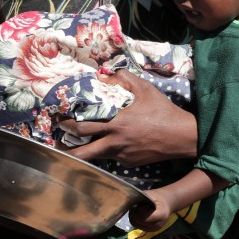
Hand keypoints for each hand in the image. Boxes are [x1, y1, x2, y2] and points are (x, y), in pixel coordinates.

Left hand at [58, 69, 197, 166]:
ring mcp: (121, 155)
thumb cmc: (162, 110)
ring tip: (71, 147)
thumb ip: (122, 78)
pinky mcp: (128, 163)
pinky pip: (111, 158)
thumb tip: (102, 75)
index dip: (65, 124)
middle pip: (81, 151)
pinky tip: (107, 144)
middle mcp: (114, 142)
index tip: (58, 118)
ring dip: (82, 153)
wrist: (180, 136)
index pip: (81, 127)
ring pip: (94, 158)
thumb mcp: (144, 88)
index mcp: (115, 123)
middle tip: (57, 138)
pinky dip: (105, 151)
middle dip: (64, 146)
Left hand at [129, 189, 171, 231]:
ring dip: (134, 217)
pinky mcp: (151, 230)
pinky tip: (140, 214)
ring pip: (137, 225)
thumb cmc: (159, 197)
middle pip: (139, 222)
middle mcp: (159, 224)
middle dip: (135, 214)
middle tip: (136, 206)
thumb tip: (128, 202)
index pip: (144, 217)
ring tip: (138, 209)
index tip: (139, 204)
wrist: (167, 202)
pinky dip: (136, 220)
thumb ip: (141, 198)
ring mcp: (155, 229)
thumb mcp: (151, 194)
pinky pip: (138, 226)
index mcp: (162, 215)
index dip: (139, 211)